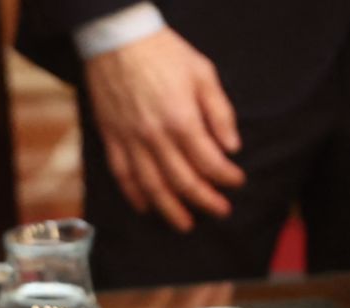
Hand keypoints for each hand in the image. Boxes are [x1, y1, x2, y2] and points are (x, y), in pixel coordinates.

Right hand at [83, 28, 245, 232]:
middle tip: (220, 211)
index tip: (237, 181)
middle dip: (205, 201)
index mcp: (182, 120)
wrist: (117, 40)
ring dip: (171, 210)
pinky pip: (123, 176)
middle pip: (183, 181)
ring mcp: (131, 141)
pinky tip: (147, 207)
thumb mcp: (203, 74)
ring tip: (185, 224)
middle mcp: (155, 137)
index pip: (209, 161)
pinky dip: (135, 196)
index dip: (227, 177)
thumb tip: (232, 147)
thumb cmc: (164, 53)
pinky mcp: (112, 139)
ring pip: (152, 187)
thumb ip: (220, 113)